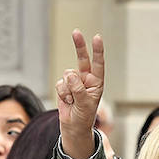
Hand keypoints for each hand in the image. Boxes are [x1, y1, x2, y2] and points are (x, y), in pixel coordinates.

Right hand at [56, 30, 104, 158]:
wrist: (73, 127)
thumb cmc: (84, 116)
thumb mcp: (85, 103)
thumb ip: (78, 88)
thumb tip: (69, 74)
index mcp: (97, 81)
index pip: (98, 63)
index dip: (97, 50)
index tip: (97, 37)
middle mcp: (86, 79)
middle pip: (82, 58)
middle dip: (79, 45)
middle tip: (76, 32)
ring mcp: (74, 81)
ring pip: (67, 76)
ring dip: (67, 89)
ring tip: (72, 101)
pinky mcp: (63, 86)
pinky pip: (59, 84)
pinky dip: (61, 93)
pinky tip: (66, 101)